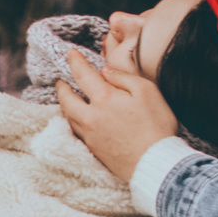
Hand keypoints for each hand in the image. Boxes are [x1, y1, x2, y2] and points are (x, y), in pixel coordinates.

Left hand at [59, 51, 179, 184]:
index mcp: (105, 99)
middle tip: (61, 81)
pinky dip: (72, 121)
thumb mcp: (147, 91)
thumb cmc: (156, 126)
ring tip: (66, 98)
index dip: (75, 62)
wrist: (155, 163)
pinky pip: (76, 131)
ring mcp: (90, 135)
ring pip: (68, 116)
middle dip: (62, 87)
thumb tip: (105, 71)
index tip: (70, 53)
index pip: (83, 75)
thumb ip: (124, 78)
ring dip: (64, 105)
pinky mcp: (93, 150)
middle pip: (67, 99)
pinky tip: (77, 120)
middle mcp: (91, 117)